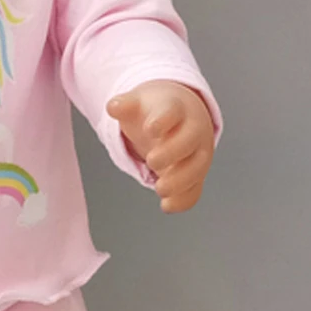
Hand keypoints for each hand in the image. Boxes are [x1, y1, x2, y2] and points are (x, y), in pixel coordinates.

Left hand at [106, 80, 215, 212]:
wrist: (180, 117)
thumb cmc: (156, 112)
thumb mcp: (138, 104)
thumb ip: (125, 106)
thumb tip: (112, 106)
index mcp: (175, 109)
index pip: (172, 112)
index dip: (162, 121)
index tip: (150, 130)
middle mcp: (192, 130)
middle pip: (189, 141)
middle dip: (172, 152)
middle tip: (151, 161)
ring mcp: (196, 153)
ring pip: (197, 167)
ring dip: (180, 181)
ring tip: (160, 188)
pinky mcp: (195, 174)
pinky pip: (195, 189)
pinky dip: (183, 200)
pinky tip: (166, 206)